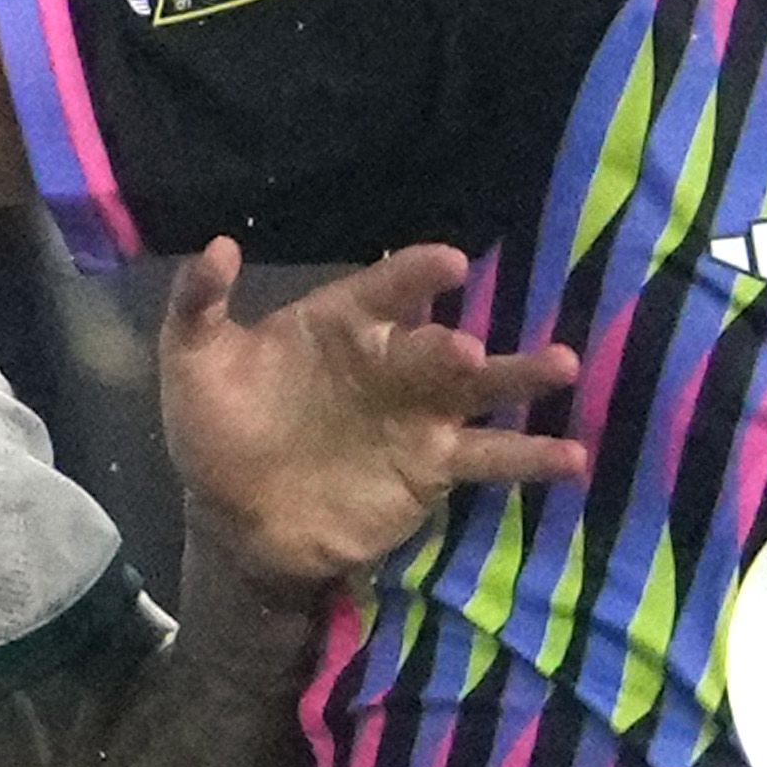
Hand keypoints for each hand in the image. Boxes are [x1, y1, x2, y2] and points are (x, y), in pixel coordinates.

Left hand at [148, 238, 581, 596]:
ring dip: (523, 379)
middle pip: (438, 346)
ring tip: (564, 366)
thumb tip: (218, 246)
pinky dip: (534, 458)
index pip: (385, 290)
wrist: (233, 520)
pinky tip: (574, 458)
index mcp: (343, 324)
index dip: (415, 275)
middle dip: (458, 349)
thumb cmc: (217, 430)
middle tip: (471, 354)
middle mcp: (393, 362)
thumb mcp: (192, 363)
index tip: (449, 266)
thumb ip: (199, 306)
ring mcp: (420, 415)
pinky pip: (491, 459)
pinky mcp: (434, 469)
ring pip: (482, 391)